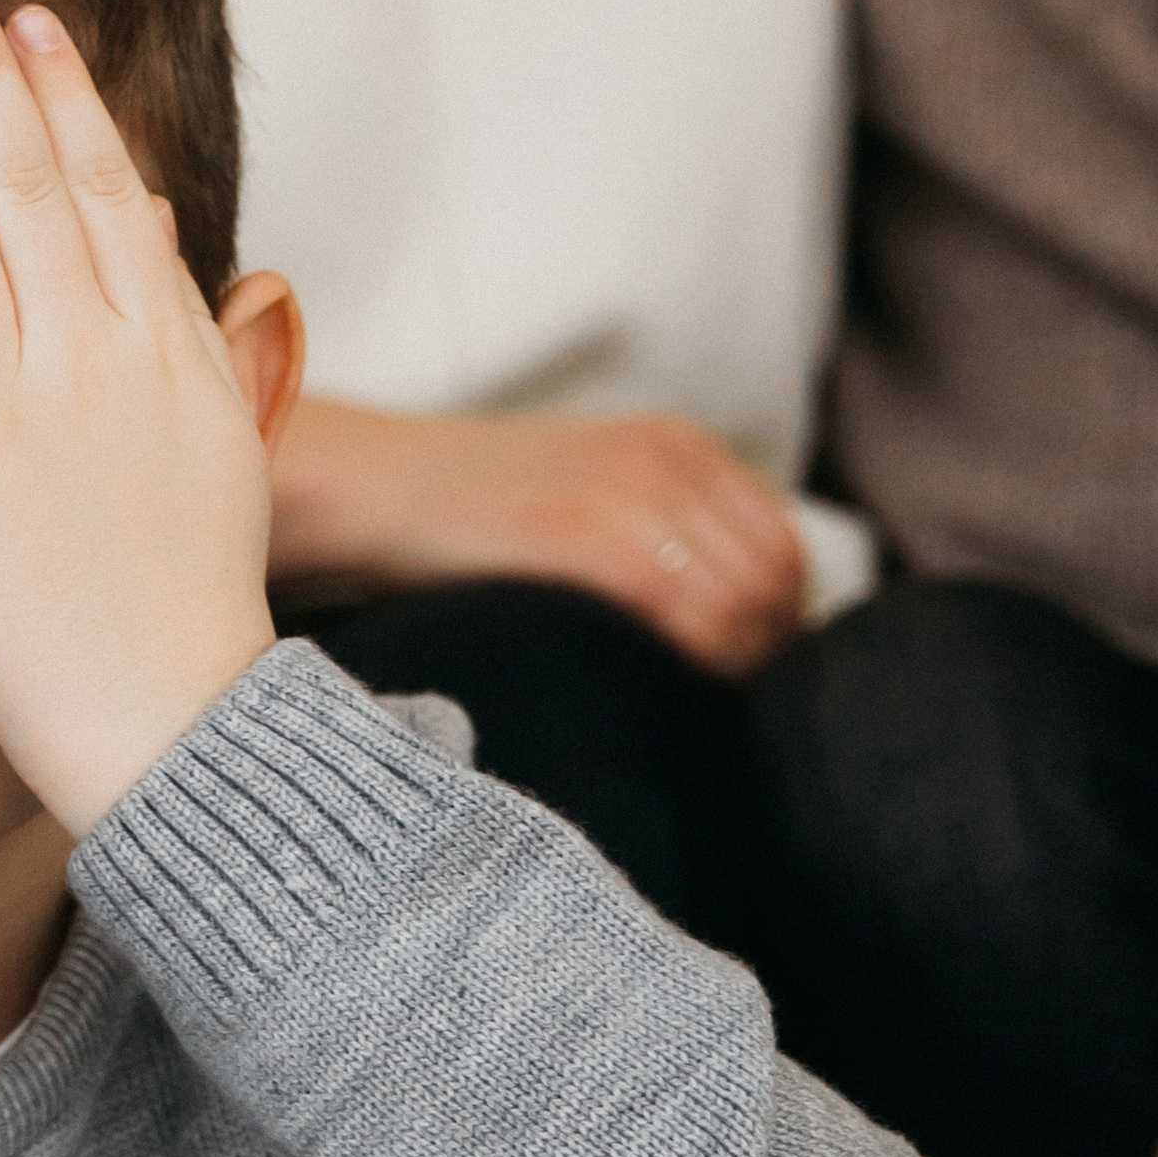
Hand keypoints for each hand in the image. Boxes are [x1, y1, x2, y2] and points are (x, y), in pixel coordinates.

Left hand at [0, 0, 278, 837]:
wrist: (169, 721)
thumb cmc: (192, 581)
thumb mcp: (216, 429)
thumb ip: (183, 315)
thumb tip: (150, 210)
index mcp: (164, 344)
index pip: (105, 185)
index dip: (60, 92)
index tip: (22, 17)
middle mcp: (95, 360)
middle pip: (29, 188)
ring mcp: (16, 414)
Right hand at [272, 399, 805, 674]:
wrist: (373, 487)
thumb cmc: (473, 517)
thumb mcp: (591, 494)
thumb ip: (665, 536)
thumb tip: (743, 631)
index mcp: (678, 446)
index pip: (784, 551)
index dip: (779, 626)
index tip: (739, 678)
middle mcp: (667, 460)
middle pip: (773, 584)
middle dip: (759, 655)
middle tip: (711, 710)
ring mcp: (626, 493)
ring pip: (740, 605)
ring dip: (725, 670)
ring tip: (678, 709)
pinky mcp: (582, 535)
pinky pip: (681, 614)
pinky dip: (684, 665)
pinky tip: (646, 693)